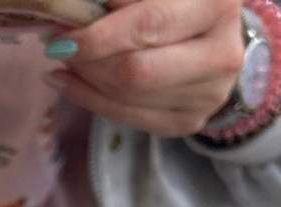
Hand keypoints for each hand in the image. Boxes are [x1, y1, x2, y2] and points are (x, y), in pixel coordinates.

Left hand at [52, 0, 244, 136]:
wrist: (217, 37)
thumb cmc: (181, 3)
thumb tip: (80, 9)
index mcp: (217, 6)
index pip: (148, 25)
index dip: (99, 33)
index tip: (63, 30)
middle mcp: (221, 54)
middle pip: (136, 70)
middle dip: (89, 60)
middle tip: (59, 45)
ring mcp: (207, 95)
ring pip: (128, 97)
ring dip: (85, 79)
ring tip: (65, 60)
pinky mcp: (188, 121)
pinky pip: (127, 117)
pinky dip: (90, 99)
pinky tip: (69, 82)